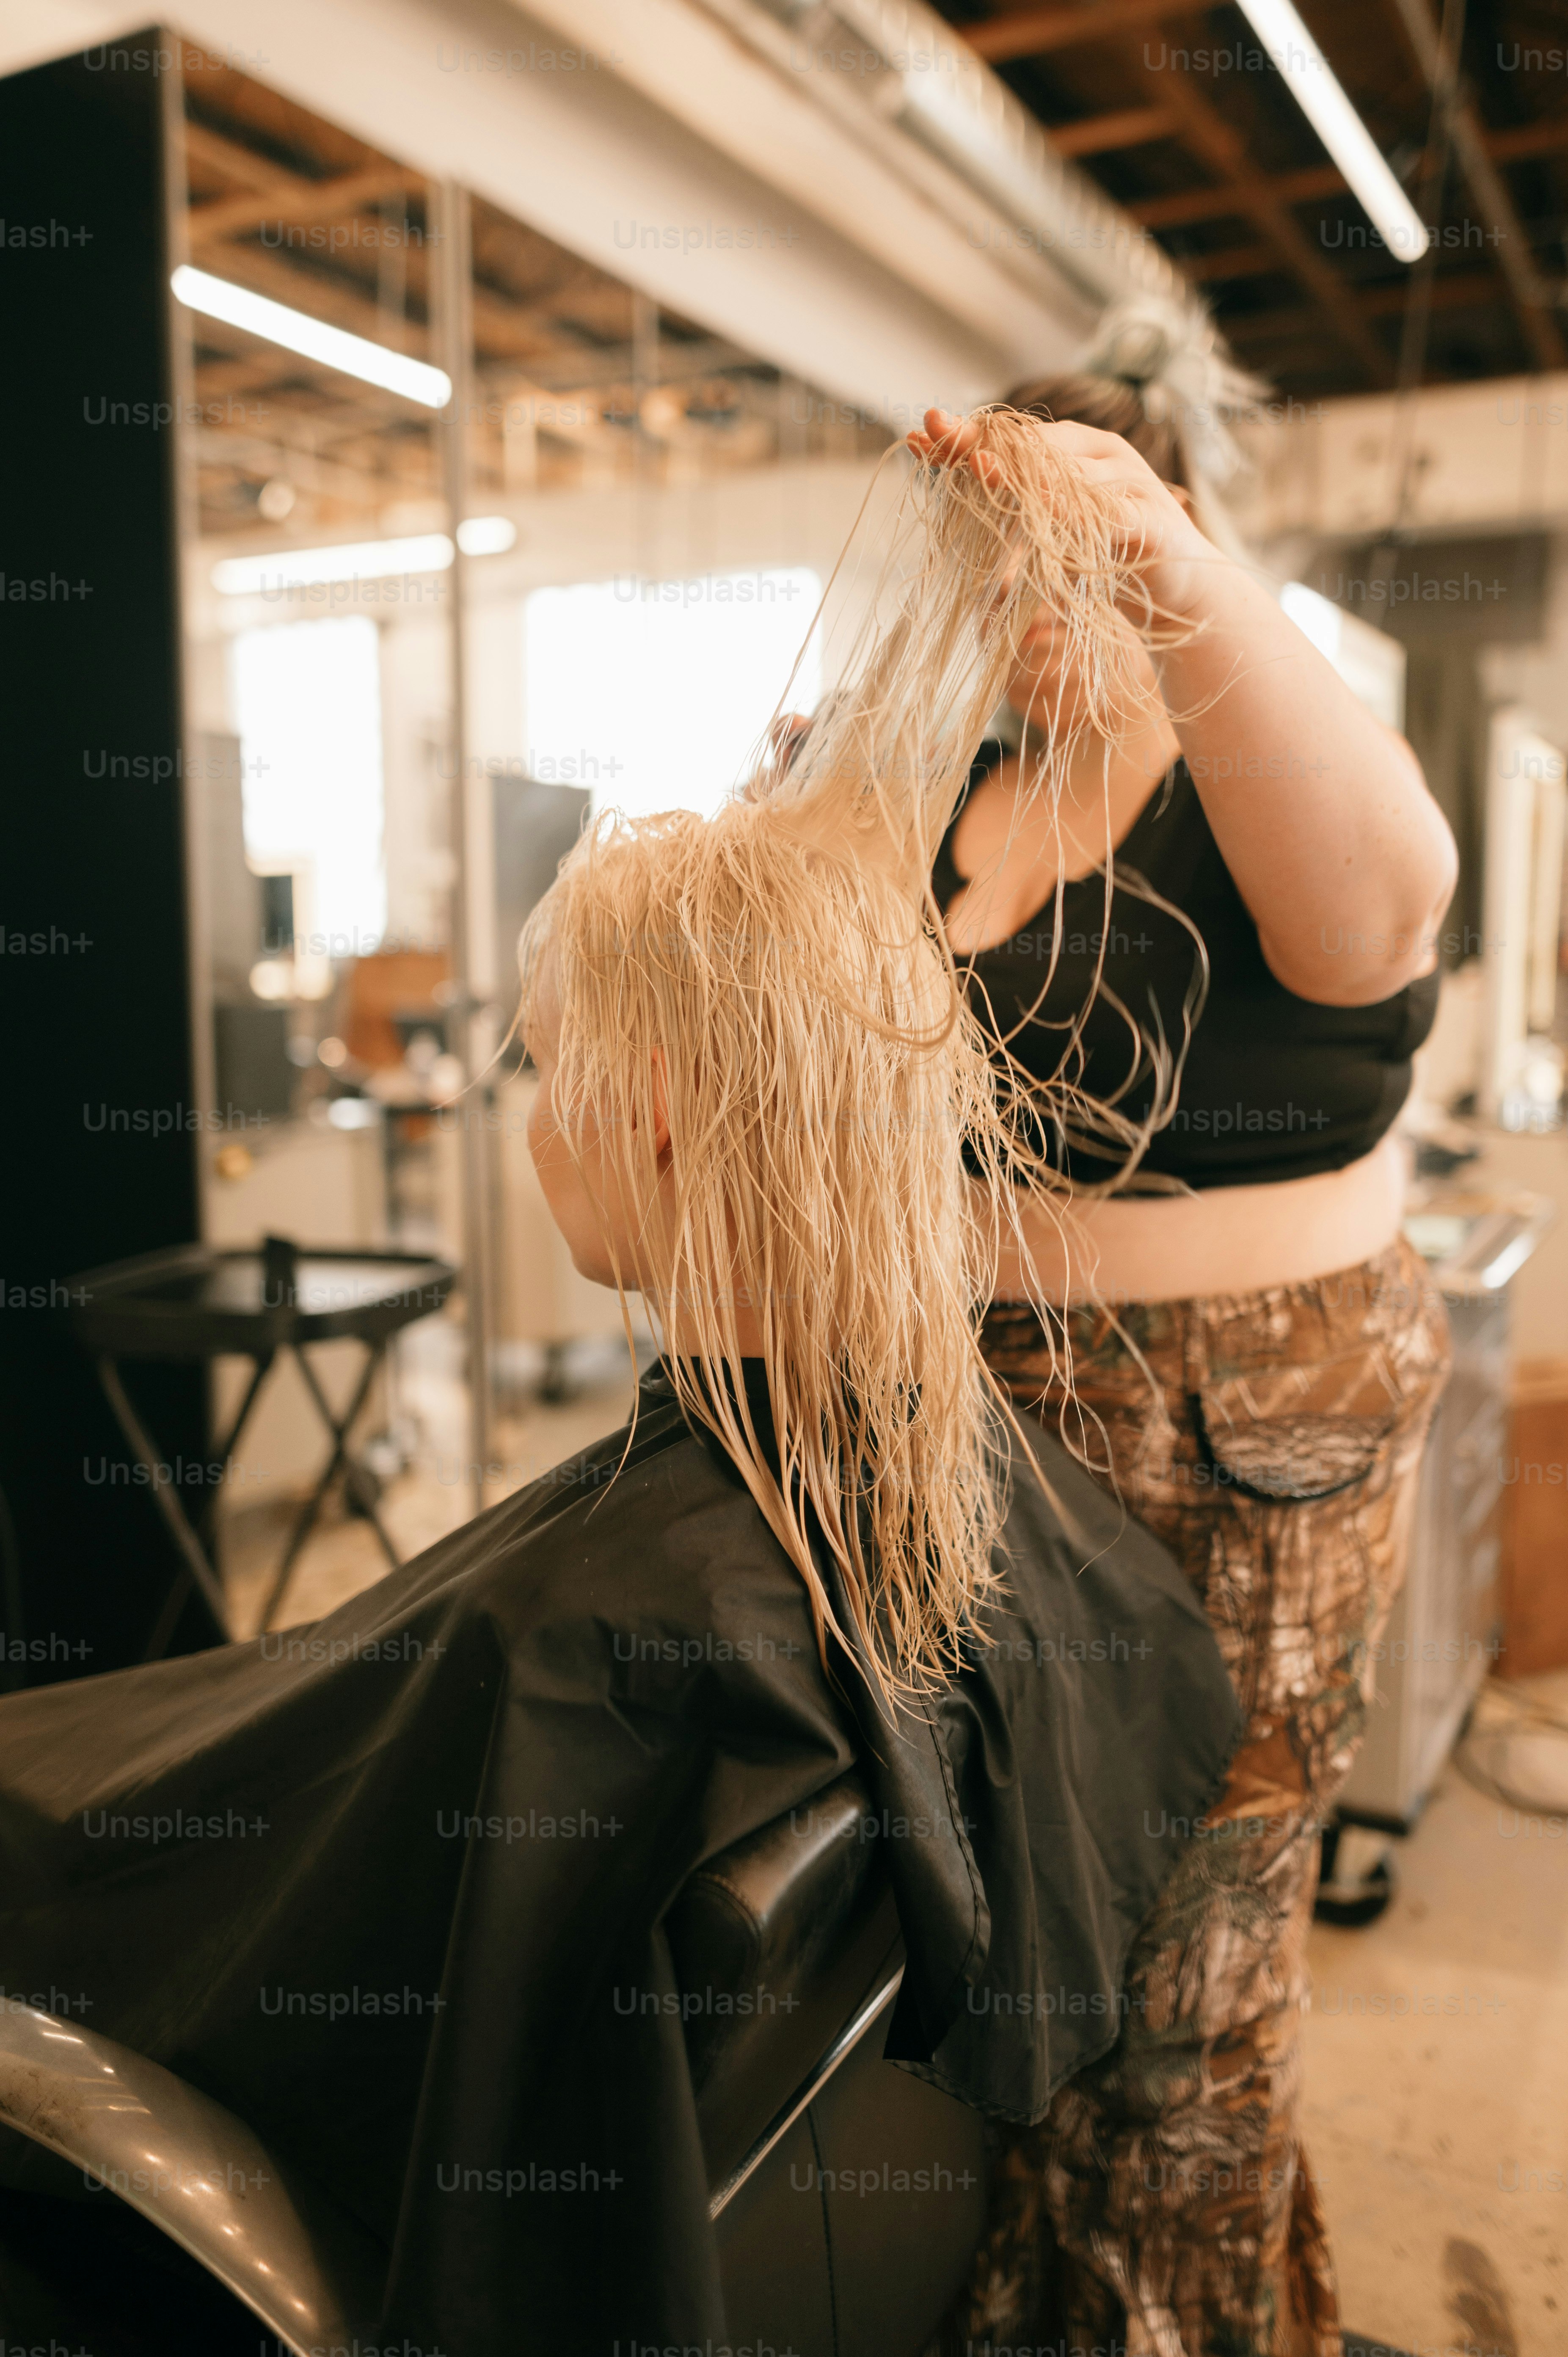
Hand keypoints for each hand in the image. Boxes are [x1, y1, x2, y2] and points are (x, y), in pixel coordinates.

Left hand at [906, 405, 1219, 618]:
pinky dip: (1074, 514)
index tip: (922, 434)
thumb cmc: (1108, 555)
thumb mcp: (1056, 525)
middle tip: (939, 437)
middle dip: (985, 443)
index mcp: (1078, 450)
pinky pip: (1108, 517)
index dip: (968, 435)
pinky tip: (1043, 510)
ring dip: (1023, 475)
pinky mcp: (1152, 525)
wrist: (1178, 591)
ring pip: (1070, 476)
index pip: (1015, 435)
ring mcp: (1132, 485)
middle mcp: (1104, 456)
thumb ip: (1019, 499)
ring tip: (979, 469)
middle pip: (1036, 447)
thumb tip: (960, 472)